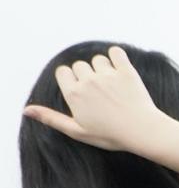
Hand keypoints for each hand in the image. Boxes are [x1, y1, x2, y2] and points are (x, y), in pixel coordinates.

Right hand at [21, 45, 178, 159]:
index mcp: (74, 94)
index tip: (82, 90)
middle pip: (80, 65)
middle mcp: (88, 81)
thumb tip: (26, 110)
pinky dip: (117, 56)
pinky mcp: (127, 71)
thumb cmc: (111, 135)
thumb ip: (51, 118)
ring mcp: (107, 75)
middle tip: (100, 92)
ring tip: (113, 85)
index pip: (63, 72)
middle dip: (87, 75)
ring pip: (98, 59)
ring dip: (103, 67)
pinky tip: (120, 67)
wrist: (144, 132)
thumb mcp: (77, 131)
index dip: (71, 80)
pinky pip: (116, 52)